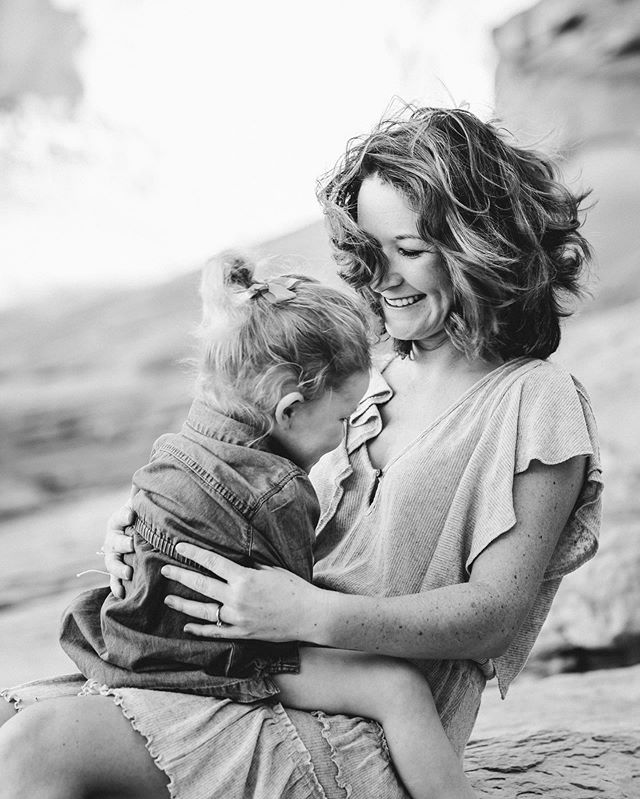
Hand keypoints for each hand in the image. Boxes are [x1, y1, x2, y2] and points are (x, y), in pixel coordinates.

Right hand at [103, 500, 135, 598]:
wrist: (136, 533)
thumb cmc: (142, 517)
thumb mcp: (142, 506)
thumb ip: (143, 495)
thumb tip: (146, 477)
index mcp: (118, 521)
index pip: (118, 517)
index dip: (124, 515)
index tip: (131, 515)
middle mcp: (113, 539)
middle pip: (114, 541)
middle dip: (122, 543)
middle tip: (131, 544)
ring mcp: (113, 556)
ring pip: (111, 563)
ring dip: (118, 568)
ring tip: (128, 573)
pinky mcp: (117, 572)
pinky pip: (114, 581)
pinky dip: (116, 587)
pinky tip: (122, 594)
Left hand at [161, 543, 323, 641]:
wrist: (308, 615)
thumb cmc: (293, 587)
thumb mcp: (271, 568)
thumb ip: (248, 565)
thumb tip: (232, 561)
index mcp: (244, 577)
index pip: (212, 562)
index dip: (193, 553)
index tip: (178, 547)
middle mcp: (237, 598)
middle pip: (201, 584)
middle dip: (180, 576)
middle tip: (164, 570)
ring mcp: (237, 618)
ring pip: (203, 611)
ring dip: (183, 605)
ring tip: (168, 599)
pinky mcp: (241, 633)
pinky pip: (215, 632)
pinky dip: (200, 630)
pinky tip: (187, 626)